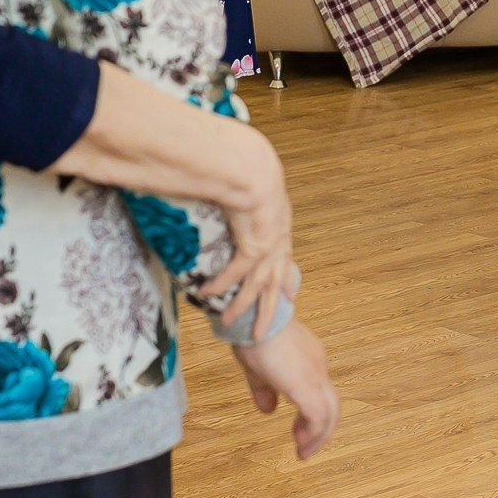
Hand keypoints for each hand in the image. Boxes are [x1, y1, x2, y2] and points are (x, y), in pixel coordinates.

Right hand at [193, 137, 293, 334]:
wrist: (252, 166)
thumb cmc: (248, 166)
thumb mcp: (251, 182)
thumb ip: (241, 192)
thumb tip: (227, 189)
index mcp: (280, 223)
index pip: (284, 257)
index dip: (287, 278)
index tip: (290, 296)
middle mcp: (278, 238)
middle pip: (274, 282)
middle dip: (268, 309)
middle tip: (260, 331)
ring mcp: (269, 245)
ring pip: (256, 285)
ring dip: (241, 306)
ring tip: (226, 322)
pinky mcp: (254, 247)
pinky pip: (236, 273)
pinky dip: (222, 285)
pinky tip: (207, 294)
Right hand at [231, 319, 338, 459]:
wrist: (253, 319)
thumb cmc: (252, 335)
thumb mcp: (258, 368)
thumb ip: (265, 390)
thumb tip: (268, 410)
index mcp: (310, 359)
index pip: (320, 391)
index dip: (311, 413)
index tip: (298, 430)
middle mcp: (318, 367)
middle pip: (332, 404)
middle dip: (321, 429)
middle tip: (304, 447)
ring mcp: (315, 375)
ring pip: (330, 413)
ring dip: (318, 436)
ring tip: (303, 452)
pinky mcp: (306, 386)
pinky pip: (317, 416)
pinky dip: (313, 433)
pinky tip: (300, 443)